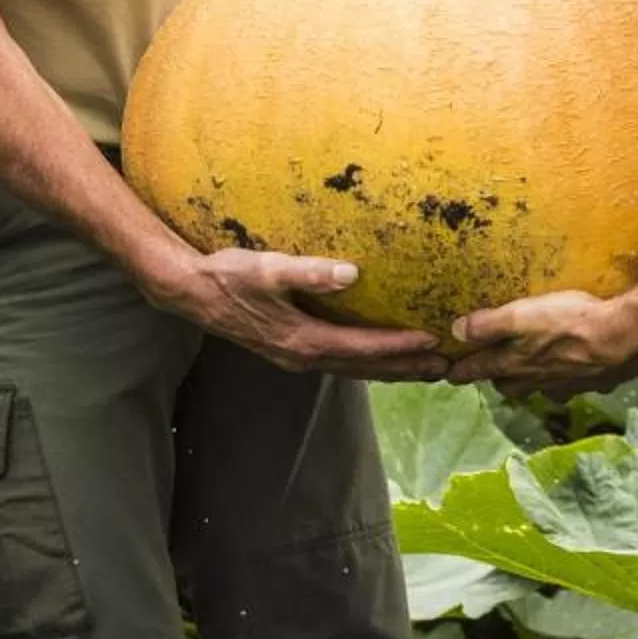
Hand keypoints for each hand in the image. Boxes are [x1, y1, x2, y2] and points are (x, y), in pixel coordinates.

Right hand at [147, 247, 449, 378]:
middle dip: (406, 368)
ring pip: (355, 369)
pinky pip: (341, 362)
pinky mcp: (291, 350)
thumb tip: (350, 273)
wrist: (191, 292)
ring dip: (391, 370)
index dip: (398, 346)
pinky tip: (380, 357)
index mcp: (303, 340)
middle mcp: (303, 356)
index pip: (362, 346)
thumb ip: (307, 272)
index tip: (432, 342)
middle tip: (446, 369)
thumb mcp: (266, 268)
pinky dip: (368, 362)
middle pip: (366, 368)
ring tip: (426, 369)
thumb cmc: (228, 275)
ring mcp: (297, 358)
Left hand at [448, 286, 637, 394]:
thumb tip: (456, 331)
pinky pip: (568, 386)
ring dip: (528, 382)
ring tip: (527, 371)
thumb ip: (489, 324)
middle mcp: (537, 380)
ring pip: (537, 388)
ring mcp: (565, 385)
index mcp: (516, 364)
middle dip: (496, 377)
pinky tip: (570, 370)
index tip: (449, 375)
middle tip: (490, 368)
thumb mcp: (523, 316)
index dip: (462, 371)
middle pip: (507, 385)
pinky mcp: (591, 383)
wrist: (626, 340)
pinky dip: (562, 380)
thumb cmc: (572, 323)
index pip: (480, 370)